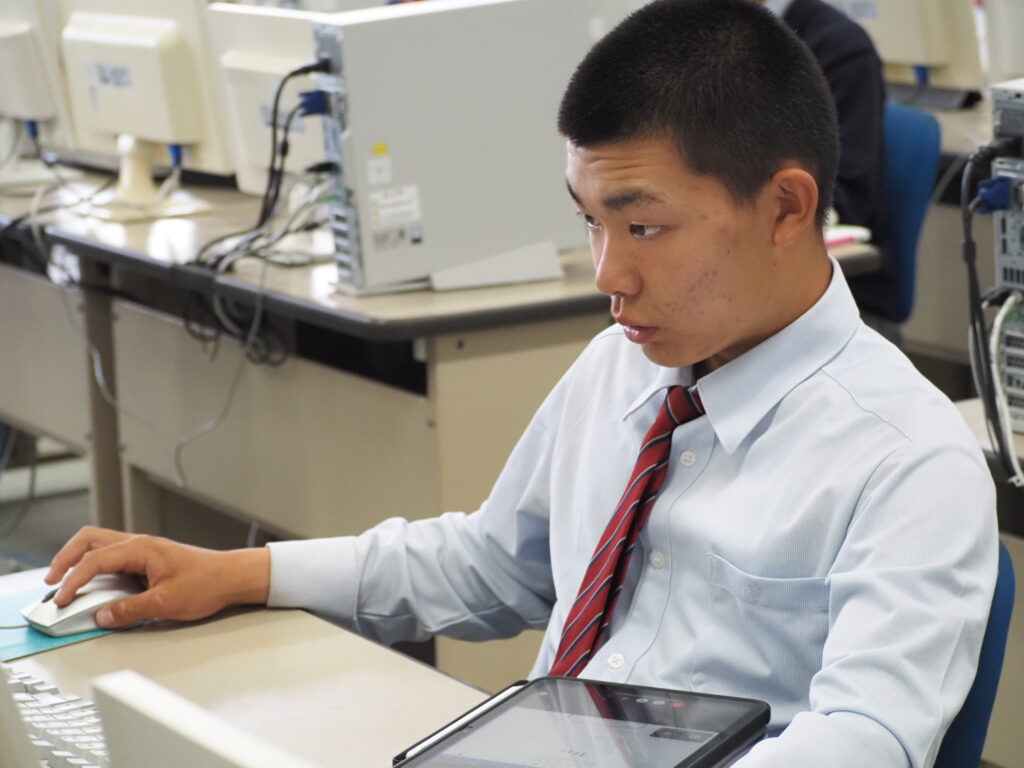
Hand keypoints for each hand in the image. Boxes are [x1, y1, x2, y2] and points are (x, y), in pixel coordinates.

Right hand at [44, 526, 270, 628]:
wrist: (232, 577)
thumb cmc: (207, 583)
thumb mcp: (165, 603)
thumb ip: (129, 610)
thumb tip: (102, 616)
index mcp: (141, 549)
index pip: (94, 561)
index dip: (73, 581)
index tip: (61, 600)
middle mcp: (140, 544)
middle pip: (90, 540)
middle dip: (65, 558)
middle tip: (51, 581)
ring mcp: (143, 549)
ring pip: (99, 544)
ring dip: (78, 559)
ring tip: (64, 580)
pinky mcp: (148, 559)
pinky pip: (113, 556)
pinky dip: (95, 566)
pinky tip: (92, 582)